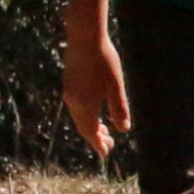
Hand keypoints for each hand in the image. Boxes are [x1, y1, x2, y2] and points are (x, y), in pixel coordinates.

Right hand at [63, 27, 130, 155]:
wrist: (84, 38)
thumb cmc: (104, 61)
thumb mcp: (116, 86)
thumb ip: (119, 108)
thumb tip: (124, 130)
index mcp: (85, 106)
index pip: (91, 132)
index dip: (98, 144)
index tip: (106, 155)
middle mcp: (73, 102)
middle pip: (83, 127)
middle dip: (96, 137)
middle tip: (109, 145)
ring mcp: (69, 93)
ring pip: (79, 117)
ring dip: (91, 126)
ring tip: (105, 131)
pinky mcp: (69, 84)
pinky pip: (76, 108)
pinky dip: (86, 116)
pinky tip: (94, 111)